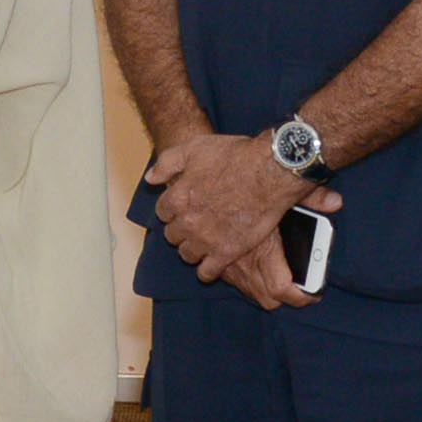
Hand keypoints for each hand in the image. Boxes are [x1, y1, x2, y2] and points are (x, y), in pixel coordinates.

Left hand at [143, 126, 329, 282]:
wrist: (270, 172)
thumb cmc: (236, 157)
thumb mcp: (195, 148)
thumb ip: (167, 163)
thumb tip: (151, 179)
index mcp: (178, 198)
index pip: (162, 213)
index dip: (173, 209)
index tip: (183, 206)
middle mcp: (188, 222)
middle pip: (173, 235)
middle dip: (181, 229)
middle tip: (196, 223)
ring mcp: (206, 240)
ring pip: (187, 254)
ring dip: (192, 249)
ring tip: (204, 242)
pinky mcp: (227, 252)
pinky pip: (207, 272)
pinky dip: (207, 270)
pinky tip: (214, 262)